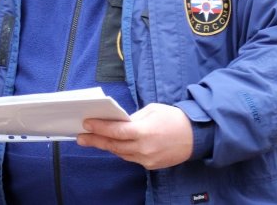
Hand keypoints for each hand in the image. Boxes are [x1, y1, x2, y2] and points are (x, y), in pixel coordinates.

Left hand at [77, 103, 192, 169]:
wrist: (196, 137)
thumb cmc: (173, 118)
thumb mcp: (151, 110)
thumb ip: (132, 118)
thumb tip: (117, 122)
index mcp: (144, 131)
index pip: (116, 131)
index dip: (99, 128)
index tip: (86, 124)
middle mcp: (144, 148)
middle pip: (114, 145)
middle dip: (95, 140)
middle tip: (80, 137)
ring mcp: (147, 159)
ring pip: (120, 153)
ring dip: (106, 146)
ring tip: (92, 140)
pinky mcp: (150, 165)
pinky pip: (130, 158)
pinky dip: (120, 150)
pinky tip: (112, 145)